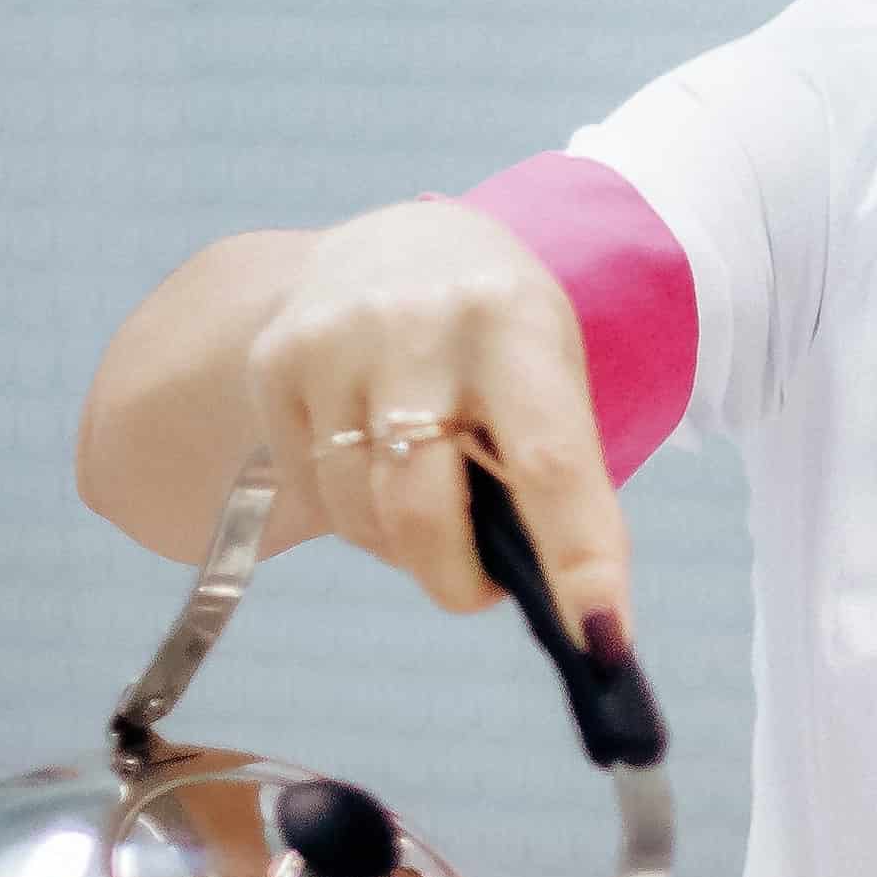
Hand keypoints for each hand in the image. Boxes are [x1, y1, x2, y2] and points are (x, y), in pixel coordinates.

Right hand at [244, 196, 630, 642]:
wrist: (397, 241)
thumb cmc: (496, 332)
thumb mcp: (550, 373)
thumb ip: (561, 477)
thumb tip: (584, 616)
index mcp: (513, 322)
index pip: (550, 459)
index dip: (577, 555)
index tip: (602, 635)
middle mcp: (417, 327)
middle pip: (427, 509)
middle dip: (458, 580)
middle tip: (482, 590)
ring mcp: (333, 343)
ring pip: (363, 516)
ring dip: (405, 546)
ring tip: (433, 505)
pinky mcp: (275, 365)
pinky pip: (315, 496)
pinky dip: (356, 512)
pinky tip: (378, 465)